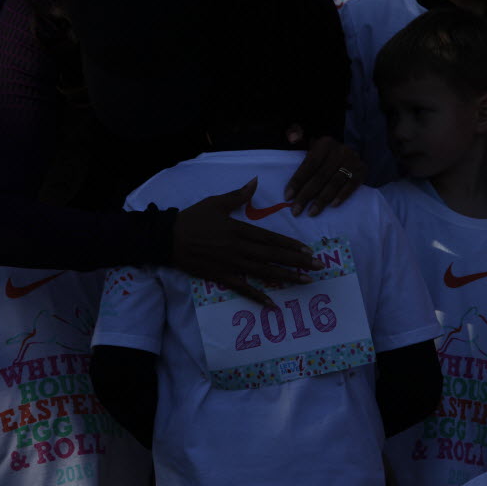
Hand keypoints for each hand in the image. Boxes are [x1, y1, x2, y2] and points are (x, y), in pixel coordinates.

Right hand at [173, 178, 322, 305]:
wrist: (168, 238)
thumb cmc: (193, 218)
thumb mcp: (216, 202)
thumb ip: (238, 195)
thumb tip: (255, 182)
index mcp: (239, 229)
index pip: (270, 238)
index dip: (290, 245)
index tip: (308, 250)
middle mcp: (239, 248)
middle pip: (272, 255)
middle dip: (297, 261)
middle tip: (317, 267)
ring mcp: (230, 264)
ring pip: (263, 272)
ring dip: (285, 277)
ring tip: (305, 281)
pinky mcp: (221, 276)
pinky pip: (243, 288)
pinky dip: (257, 295)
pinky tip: (272, 303)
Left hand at [284, 135, 364, 216]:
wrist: (352, 152)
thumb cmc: (326, 154)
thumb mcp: (312, 144)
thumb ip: (298, 138)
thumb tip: (292, 136)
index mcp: (324, 144)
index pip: (309, 165)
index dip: (298, 181)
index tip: (287, 197)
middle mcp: (339, 151)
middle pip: (320, 176)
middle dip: (306, 195)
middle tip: (296, 210)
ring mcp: (352, 161)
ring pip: (334, 183)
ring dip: (322, 200)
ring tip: (311, 212)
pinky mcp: (362, 170)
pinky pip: (352, 185)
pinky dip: (342, 195)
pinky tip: (332, 206)